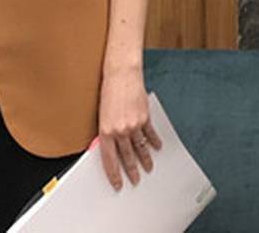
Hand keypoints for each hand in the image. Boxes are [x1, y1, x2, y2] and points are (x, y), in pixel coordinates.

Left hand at [97, 62, 161, 189]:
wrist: (121, 74)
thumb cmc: (109, 91)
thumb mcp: (102, 115)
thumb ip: (107, 132)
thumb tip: (110, 148)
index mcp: (106, 131)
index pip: (109, 160)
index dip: (114, 174)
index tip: (117, 184)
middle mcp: (120, 130)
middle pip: (127, 157)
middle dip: (131, 171)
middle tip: (135, 180)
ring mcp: (134, 125)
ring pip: (140, 148)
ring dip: (145, 160)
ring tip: (148, 168)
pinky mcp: (145, 117)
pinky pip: (150, 134)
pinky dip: (154, 142)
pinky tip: (157, 147)